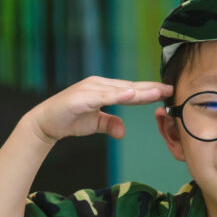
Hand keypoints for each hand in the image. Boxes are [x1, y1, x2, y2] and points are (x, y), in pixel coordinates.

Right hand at [28, 76, 172, 143]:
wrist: (45, 123)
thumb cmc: (69, 120)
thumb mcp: (95, 124)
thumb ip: (110, 124)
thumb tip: (122, 131)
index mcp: (104, 89)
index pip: (131, 90)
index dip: (149, 91)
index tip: (167, 92)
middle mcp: (99, 85)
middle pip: (129, 87)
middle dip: (150, 89)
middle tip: (170, 89)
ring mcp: (90, 89)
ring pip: (119, 90)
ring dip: (138, 91)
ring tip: (156, 92)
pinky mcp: (82, 97)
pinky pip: (103, 96)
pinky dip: (117, 95)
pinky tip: (130, 94)